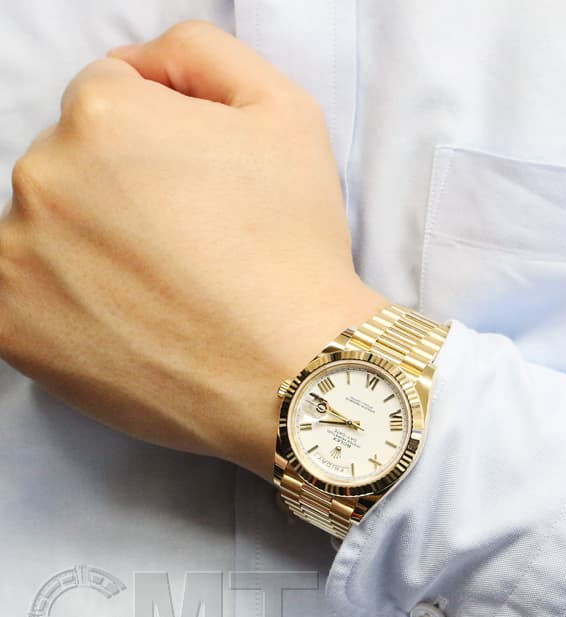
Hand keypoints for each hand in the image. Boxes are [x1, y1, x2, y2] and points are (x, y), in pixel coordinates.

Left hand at [0, 21, 385, 480]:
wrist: (289, 370)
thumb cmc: (295, 249)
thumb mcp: (287, 113)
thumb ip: (205, 55)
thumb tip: (147, 64)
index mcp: (105, 115)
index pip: (112, 96)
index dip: (164, 137)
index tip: (201, 187)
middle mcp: (43, 176)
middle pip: (74, 163)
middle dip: (123, 189)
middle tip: (190, 244)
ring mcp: (17, 258)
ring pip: (48, 228)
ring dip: (92, 244)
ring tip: (163, 289)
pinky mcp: (10, 331)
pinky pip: (27, 295)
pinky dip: (67, 301)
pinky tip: (126, 319)